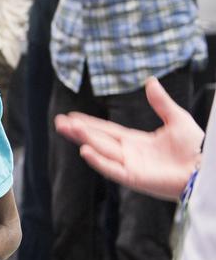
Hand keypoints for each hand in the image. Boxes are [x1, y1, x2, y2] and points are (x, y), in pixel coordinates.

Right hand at [54, 77, 203, 200]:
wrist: (205, 167)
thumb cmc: (195, 147)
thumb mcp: (177, 118)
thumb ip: (161, 102)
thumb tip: (151, 81)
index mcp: (136, 141)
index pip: (106, 130)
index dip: (89, 123)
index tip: (72, 116)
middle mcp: (129, 154)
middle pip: (98, 139)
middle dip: (79, 130)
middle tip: (59, 122)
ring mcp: (130, 166)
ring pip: (101, 151)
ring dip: (84, 139)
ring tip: (68, 128)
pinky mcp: (134, 178)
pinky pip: (112, 169)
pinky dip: (98, 161)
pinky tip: (84, 150)